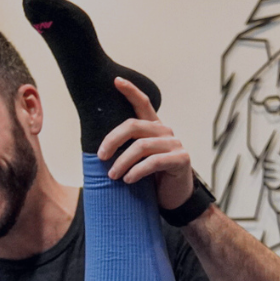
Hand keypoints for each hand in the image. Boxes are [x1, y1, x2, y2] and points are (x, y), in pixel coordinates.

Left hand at [98, 77, 193, 210]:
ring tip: (112, 176)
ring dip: (122, 162)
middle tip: (100, 157)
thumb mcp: (136, 163)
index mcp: (154, 129)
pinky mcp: (181, 159)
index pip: (143, 104)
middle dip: (113, 140)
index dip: (130, 91)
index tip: (116, 81)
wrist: (175, 200)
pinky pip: (154, 162)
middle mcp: (165, 132)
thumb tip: (98, 152)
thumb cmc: (152, 180)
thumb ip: (126, 151)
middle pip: (134, 126)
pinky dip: (137, 171)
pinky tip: (128, 180)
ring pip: (141, 146)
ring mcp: (175, 144)